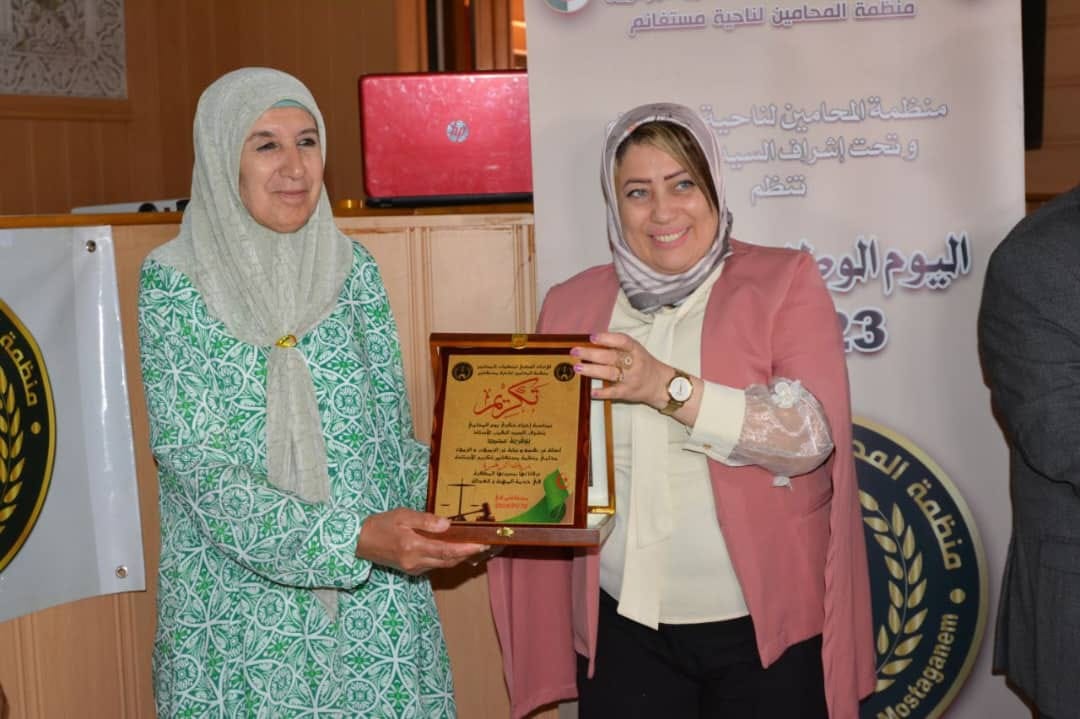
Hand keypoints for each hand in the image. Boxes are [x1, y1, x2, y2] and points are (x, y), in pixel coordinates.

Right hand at [356, 508, 488, 574]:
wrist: (360, 541)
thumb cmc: (381, 524)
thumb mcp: (402, 515)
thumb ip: (426, 521)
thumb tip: (447, 525)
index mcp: (413, 547)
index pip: (446, 550)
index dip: (466, 549)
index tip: (481, 544)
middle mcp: (415, 561)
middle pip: (448, 560)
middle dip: (467, 554)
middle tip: (483, 544)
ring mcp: (413, 568)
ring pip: (442, 564)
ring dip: (458, 557)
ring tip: (472, 546)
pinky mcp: (411, 570)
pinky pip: (434, 565)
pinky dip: (446, 558)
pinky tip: (452, 549)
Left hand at [571, 332, 670, 409]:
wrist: (660, 384)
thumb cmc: (643, 364)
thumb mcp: (635, 350)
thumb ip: (617, 346)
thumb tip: (592, 343)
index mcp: (635, 350)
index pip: (622, 341)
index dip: (607, 338)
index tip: (592, 337)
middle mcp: (634, 363)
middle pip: (611, 357)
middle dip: (591, 354)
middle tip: (575, 352)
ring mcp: (631, 379)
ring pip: (610, 373)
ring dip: (592, 370)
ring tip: (578, 367)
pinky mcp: (627, 392)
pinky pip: (613, 392)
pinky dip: (601, 392)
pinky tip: (590, 391)